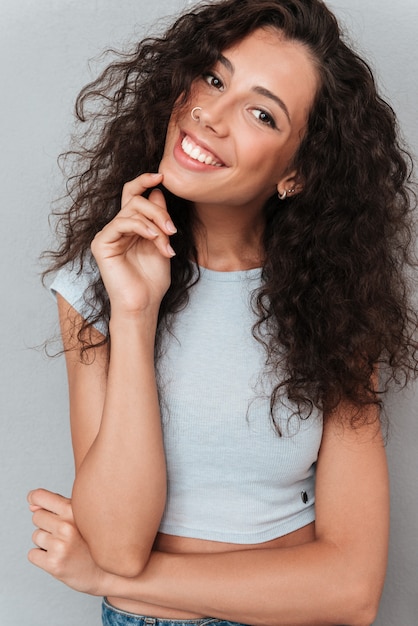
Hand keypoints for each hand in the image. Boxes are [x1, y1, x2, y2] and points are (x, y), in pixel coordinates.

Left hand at [28, 489, 104, 595]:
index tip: (33, 501)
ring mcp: (59, 545)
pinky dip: (41, 557)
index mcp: (73, 510)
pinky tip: (59, 557)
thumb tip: (31, 505)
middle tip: (63, 533)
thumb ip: (57, 506)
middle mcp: (66, 526)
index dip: (34, 498)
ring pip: (35, 536)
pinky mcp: (53, 563)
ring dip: (45, 542)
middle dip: (46, 524)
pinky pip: (32, 554)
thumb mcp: (80, 516)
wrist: (104, 572)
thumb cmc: (91, 541)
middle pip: (36, 517)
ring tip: (64, 546)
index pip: (40, 497)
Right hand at [91, 172, 176, 315]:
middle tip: (172, 228)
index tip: (162, 176)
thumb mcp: (162, 243)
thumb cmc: (152, 280)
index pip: (134, 196)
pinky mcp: (101, 243)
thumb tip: (158, 192)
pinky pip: (121, 223)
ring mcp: (107, 235)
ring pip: (131, 210)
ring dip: (154, 222)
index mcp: (130, 227)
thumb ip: (159, 219)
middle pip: (135, 200)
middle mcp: (117, 228)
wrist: (144, 304)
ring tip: (167, 240)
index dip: (145, 182)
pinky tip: (154, 238)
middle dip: (158, 211)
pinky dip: (141, 227)